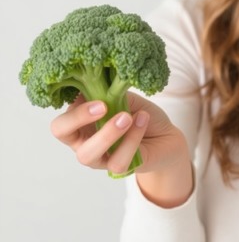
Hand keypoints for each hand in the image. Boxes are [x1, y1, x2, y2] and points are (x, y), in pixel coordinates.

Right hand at [50, 91, 188, 176]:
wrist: (166, 135)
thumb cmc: (141, 114)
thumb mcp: (128, 98)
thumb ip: (112, 92)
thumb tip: (99, 80)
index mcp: (82, 122)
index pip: (61, 120)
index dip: (74, 111)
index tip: (99, 100)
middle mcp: (85, 140)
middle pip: (62, 134)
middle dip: (79, 118)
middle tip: (104, 106)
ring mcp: (99, 157)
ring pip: (87, 154)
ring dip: (107, 133)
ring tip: (128, 117)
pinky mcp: (118, 168)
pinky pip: (118, 161)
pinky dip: (131, 139)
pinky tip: (142, 121)